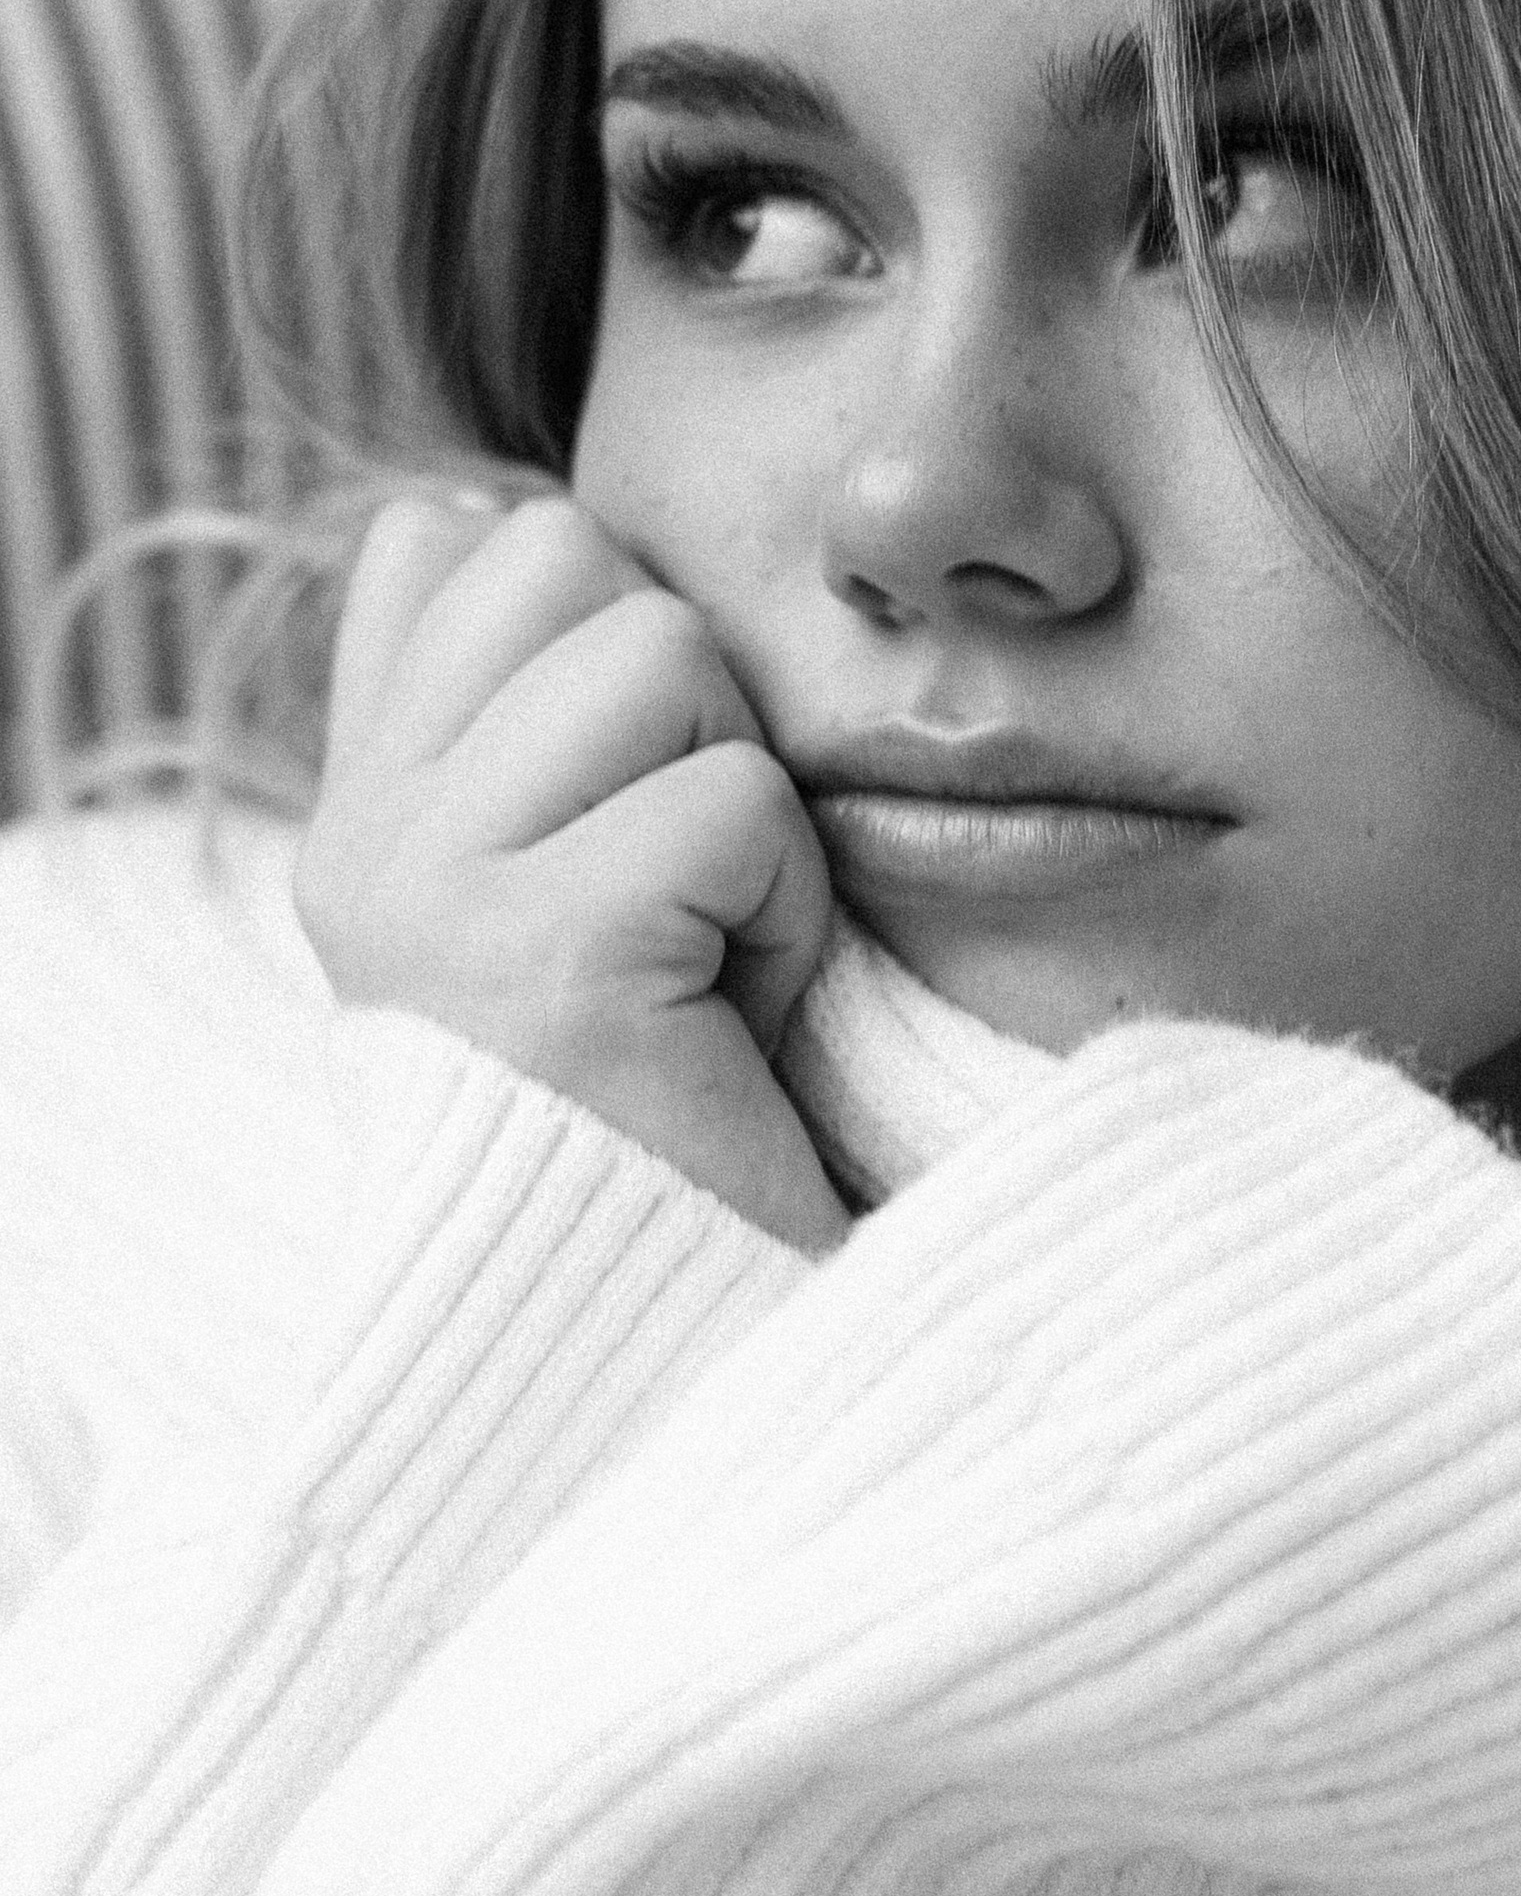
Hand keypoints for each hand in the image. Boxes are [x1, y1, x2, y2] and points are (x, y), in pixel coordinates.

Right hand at [295, 491, 849, 1255]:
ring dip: (744, 795)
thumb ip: (529, 731)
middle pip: (564, 553)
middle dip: (685, 691)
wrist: (641, 1362)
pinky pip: (738, 803)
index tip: (624, 784)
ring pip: (661, 649)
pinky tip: (738, 1014)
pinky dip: (785, 904)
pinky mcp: (546, 952)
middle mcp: (365, 836)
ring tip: (711, 941)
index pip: (444, 541)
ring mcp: (432, 887)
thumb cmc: (655, 1113)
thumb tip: (547, 533)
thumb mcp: (553, 899)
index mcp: (360, 811)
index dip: (582, 616)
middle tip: (685, 870)